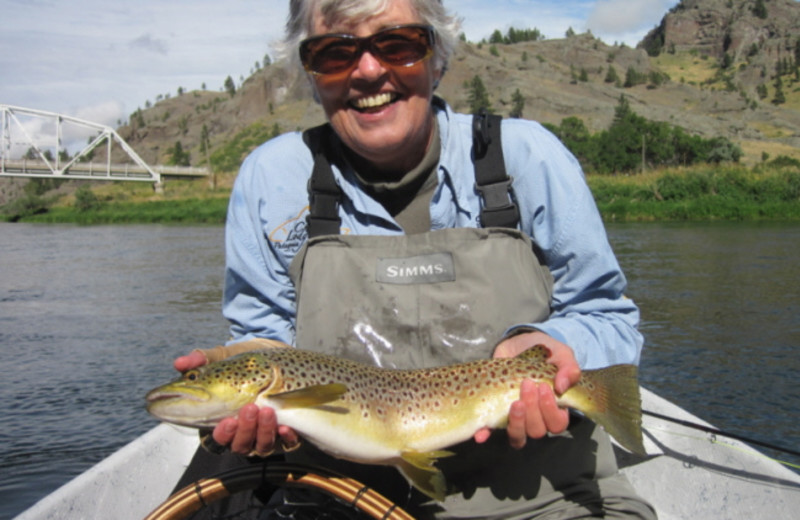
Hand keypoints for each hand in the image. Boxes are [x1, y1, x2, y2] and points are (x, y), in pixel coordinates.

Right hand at [173, 351, 298, 455]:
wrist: (277, 356)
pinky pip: (288, 444)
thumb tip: (179, 363)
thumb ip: (202, 360)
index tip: (227, 421)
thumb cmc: (244, 362)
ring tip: (267, 410)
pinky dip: (287, 438)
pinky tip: (286, 427)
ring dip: (264, 431)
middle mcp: (244, 433)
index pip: (219, 438)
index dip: (222, 434)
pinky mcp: (288, 432)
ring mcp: (266, 434)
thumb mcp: (223, 358)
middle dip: (245, 430)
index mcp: (224, 421)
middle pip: (240, 445)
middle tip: (249, 409)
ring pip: (262, 446)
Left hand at [473, 331, 580, 448]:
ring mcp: (515, 417)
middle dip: (533, 410)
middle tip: (527, 385)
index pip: (557, 424)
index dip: (551, 411)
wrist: (517, 343)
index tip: (544, 387)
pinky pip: (490, 431)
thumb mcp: (560, 354)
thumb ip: (569, 368)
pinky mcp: (494, 412)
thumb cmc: (543, 352)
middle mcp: (535, 417)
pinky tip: (481, 433)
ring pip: (518, 435)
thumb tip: (562, 387)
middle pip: (537, 430)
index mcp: (553, 407)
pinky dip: (486, 433)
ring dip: (517, 421)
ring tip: (514, 402)